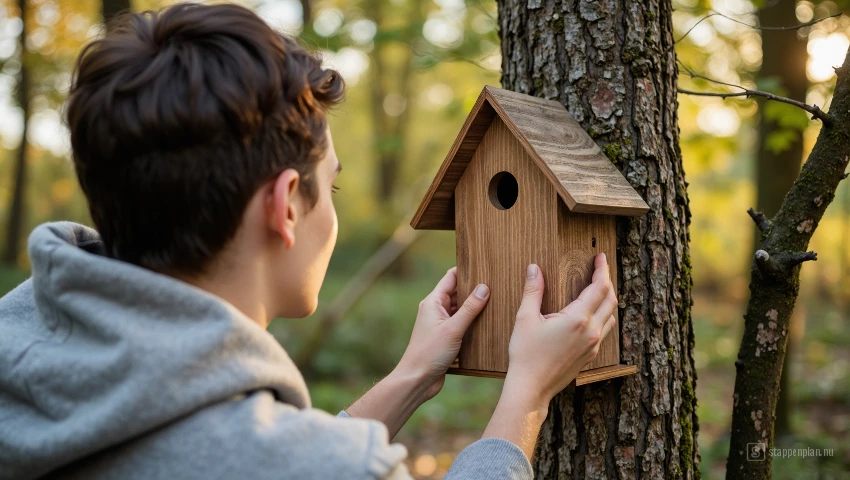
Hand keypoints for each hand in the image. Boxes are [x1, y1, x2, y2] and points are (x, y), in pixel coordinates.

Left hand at [395, 267, 488, 400]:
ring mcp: (441, 325)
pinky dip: (473, 323)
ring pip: (461, 310)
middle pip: (458, 293)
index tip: (484, 266)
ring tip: (497, 301)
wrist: (417, 380)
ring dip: (475, 307)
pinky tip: (488, 324)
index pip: (451, 278)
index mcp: (433, 302)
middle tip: (496, 284)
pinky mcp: (446, 338)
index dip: (466, 270)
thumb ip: (470, 308)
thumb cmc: (429, 353)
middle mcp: (436, 310)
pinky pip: (462, 325)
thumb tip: (484, 288)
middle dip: (475, 289)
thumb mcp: (453, 328)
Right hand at [504, 253, 617, 408]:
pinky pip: (604, 331)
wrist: (531, 388)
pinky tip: (590, 315)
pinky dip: (602, 316)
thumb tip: (535, 268)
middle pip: (610, 300)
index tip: (600, 257)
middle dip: (607, 281)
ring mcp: (593, 345)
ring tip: (597, 289)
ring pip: (610, 316)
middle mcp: (591, 331)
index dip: (602, 269)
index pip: (599, 287)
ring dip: (607, 300)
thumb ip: (533, 291)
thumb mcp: (525, 318)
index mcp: (578, 319)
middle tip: (600, 268)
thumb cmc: (526, 354)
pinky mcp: (590, 356)